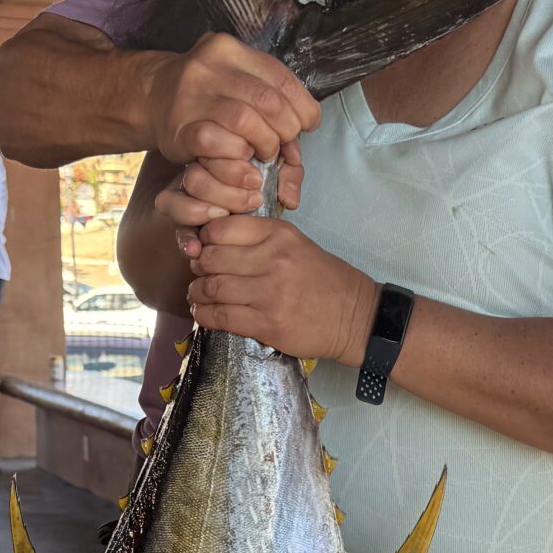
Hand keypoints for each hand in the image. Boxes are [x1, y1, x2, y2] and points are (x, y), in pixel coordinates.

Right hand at [141, 33, 319, 170]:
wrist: (152, 98)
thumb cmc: (205, 94)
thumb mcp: (236, 81)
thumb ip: (269, 99)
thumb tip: (303, 132)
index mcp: (230, 49)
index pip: (282, 78)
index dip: (303, 107)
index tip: (306, 124)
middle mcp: (209, 66)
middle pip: (268, 101)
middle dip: (286, 129)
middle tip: (283, 143)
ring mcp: (192, 96)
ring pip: (247, 121)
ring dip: (266, 144)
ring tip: (265, 153)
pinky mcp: (180, 127)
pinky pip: (219, 144)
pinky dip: (239, 156)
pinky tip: (242, 160)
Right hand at [153, 147, 302, 254]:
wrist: (247, 209)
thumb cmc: (264, 182)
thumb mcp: (280, 172)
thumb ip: (289, 173)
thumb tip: (289, 198)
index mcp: (218, 153)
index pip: (212, 149)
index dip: (233, 168)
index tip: (257, 181)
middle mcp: (195, 171)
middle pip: (194, 177)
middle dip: (223, 193)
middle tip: (252, 201)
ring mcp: (182, 195)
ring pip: (174, 200)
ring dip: (200, 212)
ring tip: (224, 218)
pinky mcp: (178, 220)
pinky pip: (170, 228)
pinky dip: (184, 239)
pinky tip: (196, 249)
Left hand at [185, 212, 376, 367]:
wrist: (355, 317)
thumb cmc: (324, 280)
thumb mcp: (296, 244)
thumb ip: (259, 240)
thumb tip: (213, 245)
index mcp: (279, 235)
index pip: (222, 228)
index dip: (205, 238)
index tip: (204, 248)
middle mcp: (273, 260)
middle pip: (212, 258)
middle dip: (198, 266)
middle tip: (199, 273)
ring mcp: (270, 293)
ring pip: (213, 288)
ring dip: (197, 293)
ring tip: (198, 295)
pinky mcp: (267, 324)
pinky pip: (221, 317)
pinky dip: (205, 316)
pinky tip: (204, 314)